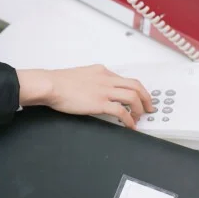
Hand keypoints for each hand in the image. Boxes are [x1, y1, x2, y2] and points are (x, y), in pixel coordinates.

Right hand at [17, 64, 153, 128]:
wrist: (50, 85)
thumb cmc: (59, 82)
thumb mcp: (81, 75)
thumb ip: (92, 80)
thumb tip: (96, 90)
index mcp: (101, 71)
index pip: (125, 78)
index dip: (136, 90)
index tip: (140, 98)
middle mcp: (106, 79)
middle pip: (136, 85)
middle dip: (146, 98)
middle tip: (148, 108)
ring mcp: (104, 91)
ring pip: (133, 97)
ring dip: (140, 109)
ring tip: (139, 118)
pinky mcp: (100, 103)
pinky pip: (122, 112)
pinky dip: (129, 120)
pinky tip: (129, 126)